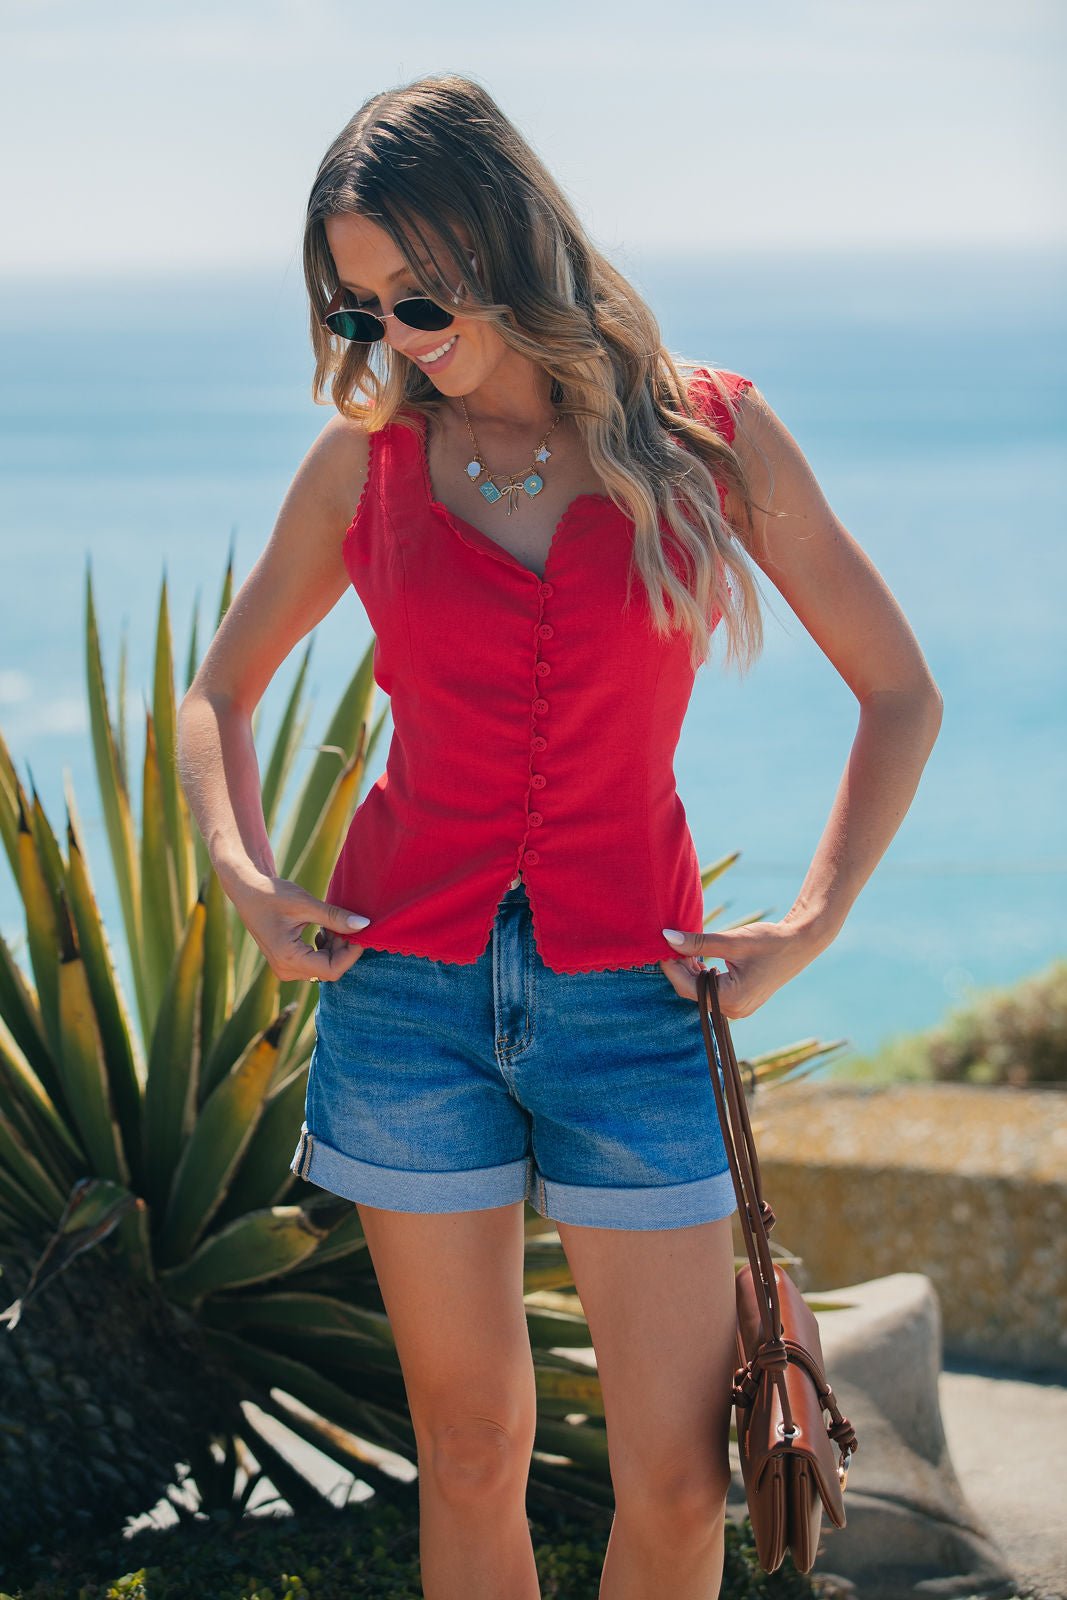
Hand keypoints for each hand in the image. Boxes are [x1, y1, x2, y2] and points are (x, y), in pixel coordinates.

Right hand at [222, 865, 369, 981]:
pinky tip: (324, 929)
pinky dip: (325, 948)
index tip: (361, 934)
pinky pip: (315, 962)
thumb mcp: (306, 904)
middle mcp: (285, 969)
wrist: (248, 892)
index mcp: (288, 958)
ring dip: (335, 947)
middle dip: (343, 949)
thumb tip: (364, 925)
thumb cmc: (272, 895)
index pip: (332, 970)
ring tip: (334, 923)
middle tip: (348, 924)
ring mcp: (285, 968)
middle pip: (328, 969)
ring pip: (323, 966)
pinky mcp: (287, 962)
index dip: (351, 954)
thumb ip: (335, 917)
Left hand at [658, 918, 819, 1017]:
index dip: (671, 967)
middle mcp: (734, 1010)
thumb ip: (698, 942)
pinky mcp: (740, 1001)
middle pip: (692, 991)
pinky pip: (712, 991)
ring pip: (701, 991)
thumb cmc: (769, 941)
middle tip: (671, 944)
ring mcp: (738, 1009)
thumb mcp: (732, 940)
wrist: (799, 944)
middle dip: (680, 969)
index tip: (661, 945)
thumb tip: (667, 937)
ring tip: (685, 947)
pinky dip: (702, 975)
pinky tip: (698, 958)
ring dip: (690, 971)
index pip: (688, 986)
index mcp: (733, 999)